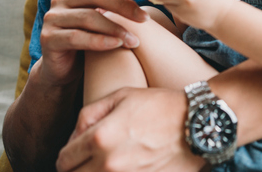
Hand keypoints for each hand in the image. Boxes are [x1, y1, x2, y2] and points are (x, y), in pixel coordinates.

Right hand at [38, 0, 149, 86]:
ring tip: (134, 41)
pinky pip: (77, 37)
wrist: (63, 70)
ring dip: (115, 29)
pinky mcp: (49, 38)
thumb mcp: (100, 13)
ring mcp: (53, 18)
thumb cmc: (86, 38)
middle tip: (145, 18)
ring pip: (88, 17)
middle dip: (123, 6)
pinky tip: (116, 45)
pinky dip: (99, 41)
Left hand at [56, 87, 204, 171]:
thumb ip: (89, 114)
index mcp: (100, 138)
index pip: (64, 160)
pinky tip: (124, 167)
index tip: (73, 154)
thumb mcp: (122, 96)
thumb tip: (73, 138)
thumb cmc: (160, 106)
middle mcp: (109, 164)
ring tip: (107, 164)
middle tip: (86, 161)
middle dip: (76, 169)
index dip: (66, 156)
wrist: (197, 124)